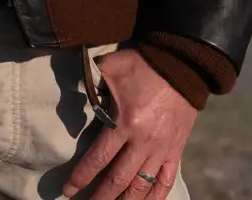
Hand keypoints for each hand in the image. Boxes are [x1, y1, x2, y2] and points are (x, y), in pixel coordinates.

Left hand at [63, 49, 197, 198]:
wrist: (184, 65)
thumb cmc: (145, 64)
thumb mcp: (114, 65)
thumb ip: (91, 75)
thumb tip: (72, 79)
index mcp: (126, 123)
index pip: (99, 159)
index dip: (81, 177)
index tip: (68, 190)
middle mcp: (144, 142)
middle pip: (118, 180)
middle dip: (100, 198)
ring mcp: (162, 149)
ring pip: (141, 186)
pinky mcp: (176, 150)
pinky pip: (165, 181)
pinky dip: (154, 198)